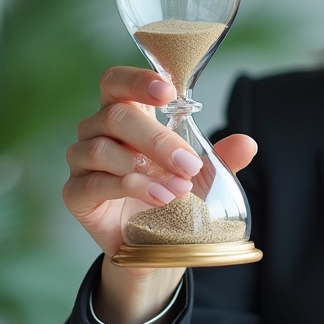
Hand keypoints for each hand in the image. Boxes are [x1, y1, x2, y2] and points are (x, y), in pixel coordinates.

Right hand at [64, 66, 257, 259]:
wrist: (151, 243)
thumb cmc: (171, 194)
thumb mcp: (201, 175)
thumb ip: (221, 157)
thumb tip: (248, 143)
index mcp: (125, 114)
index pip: (117, 81)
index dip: (137, 80)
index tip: (168, 91)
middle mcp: (96, 131)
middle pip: (115, 116)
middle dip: (158, 139)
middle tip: (190, 164)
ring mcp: (81, 162)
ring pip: (102, 148)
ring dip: (146, 168)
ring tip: (178, 189)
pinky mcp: (75, 194)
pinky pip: (94, 183)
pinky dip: (130, 188)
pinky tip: (158, 198)